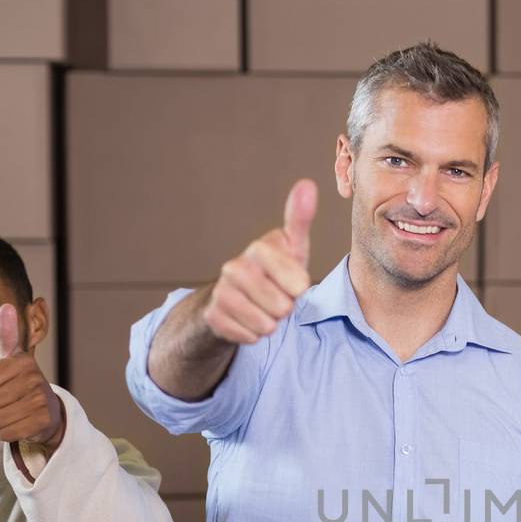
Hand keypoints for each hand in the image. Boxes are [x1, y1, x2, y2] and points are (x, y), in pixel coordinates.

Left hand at [0, 305, 63, 448]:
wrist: (49, 411)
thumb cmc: (22, 383)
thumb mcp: (13, 359)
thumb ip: (6, 335)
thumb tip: (6, 306)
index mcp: (23, 362)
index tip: (0, 384)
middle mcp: (34, 379)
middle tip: (5, 401)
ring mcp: (39, 401)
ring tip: (10, 412)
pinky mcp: (41, 422)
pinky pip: (5, 433)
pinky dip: (7, 432)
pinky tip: (17, 424)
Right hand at [202, 178, 316, 344]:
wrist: (239, 298)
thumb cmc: (275, 271)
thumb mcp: (293, 248)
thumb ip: (300, 220)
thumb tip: (307, 184)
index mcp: (258, 250)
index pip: (296, 280)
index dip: (298, 287)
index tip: (295, 283)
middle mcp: (234, 268)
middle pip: (281, 306)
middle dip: (285, 308)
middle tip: (279, 299)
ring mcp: (221, 292)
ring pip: (265, 324)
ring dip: (271, 323)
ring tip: (265, 309)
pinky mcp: (213, 316)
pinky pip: (249, 337)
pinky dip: (254, 335)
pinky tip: (249, 320)